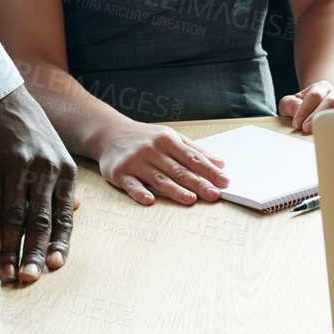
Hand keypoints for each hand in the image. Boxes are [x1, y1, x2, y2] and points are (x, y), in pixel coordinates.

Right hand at [0, 86, 77, 283]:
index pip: (64, 215)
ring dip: (10, 249)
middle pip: (40, 221)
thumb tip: (72, 211)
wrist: (0, 96)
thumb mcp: (55, 150)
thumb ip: (61, 183)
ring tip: (6, 271)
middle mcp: (44, 171)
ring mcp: (17, 168)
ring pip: (15, 217)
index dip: (59, 243)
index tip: (56, 267)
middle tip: (31, 279)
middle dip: (35, 254)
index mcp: (63, 170)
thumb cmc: (27, 125)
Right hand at [94, 119, 228, 204]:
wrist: (109, 133)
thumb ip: (194, 150)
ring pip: (159, 179)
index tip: (224, 181)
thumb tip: (220, 164)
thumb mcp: (170, 137)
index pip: (193, 158)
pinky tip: (150, 200)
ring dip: (175, 190)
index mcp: (168, 140)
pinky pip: (132, 185)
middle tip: (214, 195)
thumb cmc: (144, 138)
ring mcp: (136, 162)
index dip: (209, 170)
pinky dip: (140, 193)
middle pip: (179, 170)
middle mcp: (152, 150)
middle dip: (198, 183)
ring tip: (191, 200)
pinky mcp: (120, 173)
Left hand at [277, 79, 333, 133]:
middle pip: (332, 99)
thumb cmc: (306, 111)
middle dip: (319, 116)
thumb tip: (297, 112)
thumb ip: (289, 105)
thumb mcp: (291, 105)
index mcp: (321, 88)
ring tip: (333, 129)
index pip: (314, 95)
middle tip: (308, 129)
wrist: (323, 110)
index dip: (304, 110)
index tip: (297, 124)